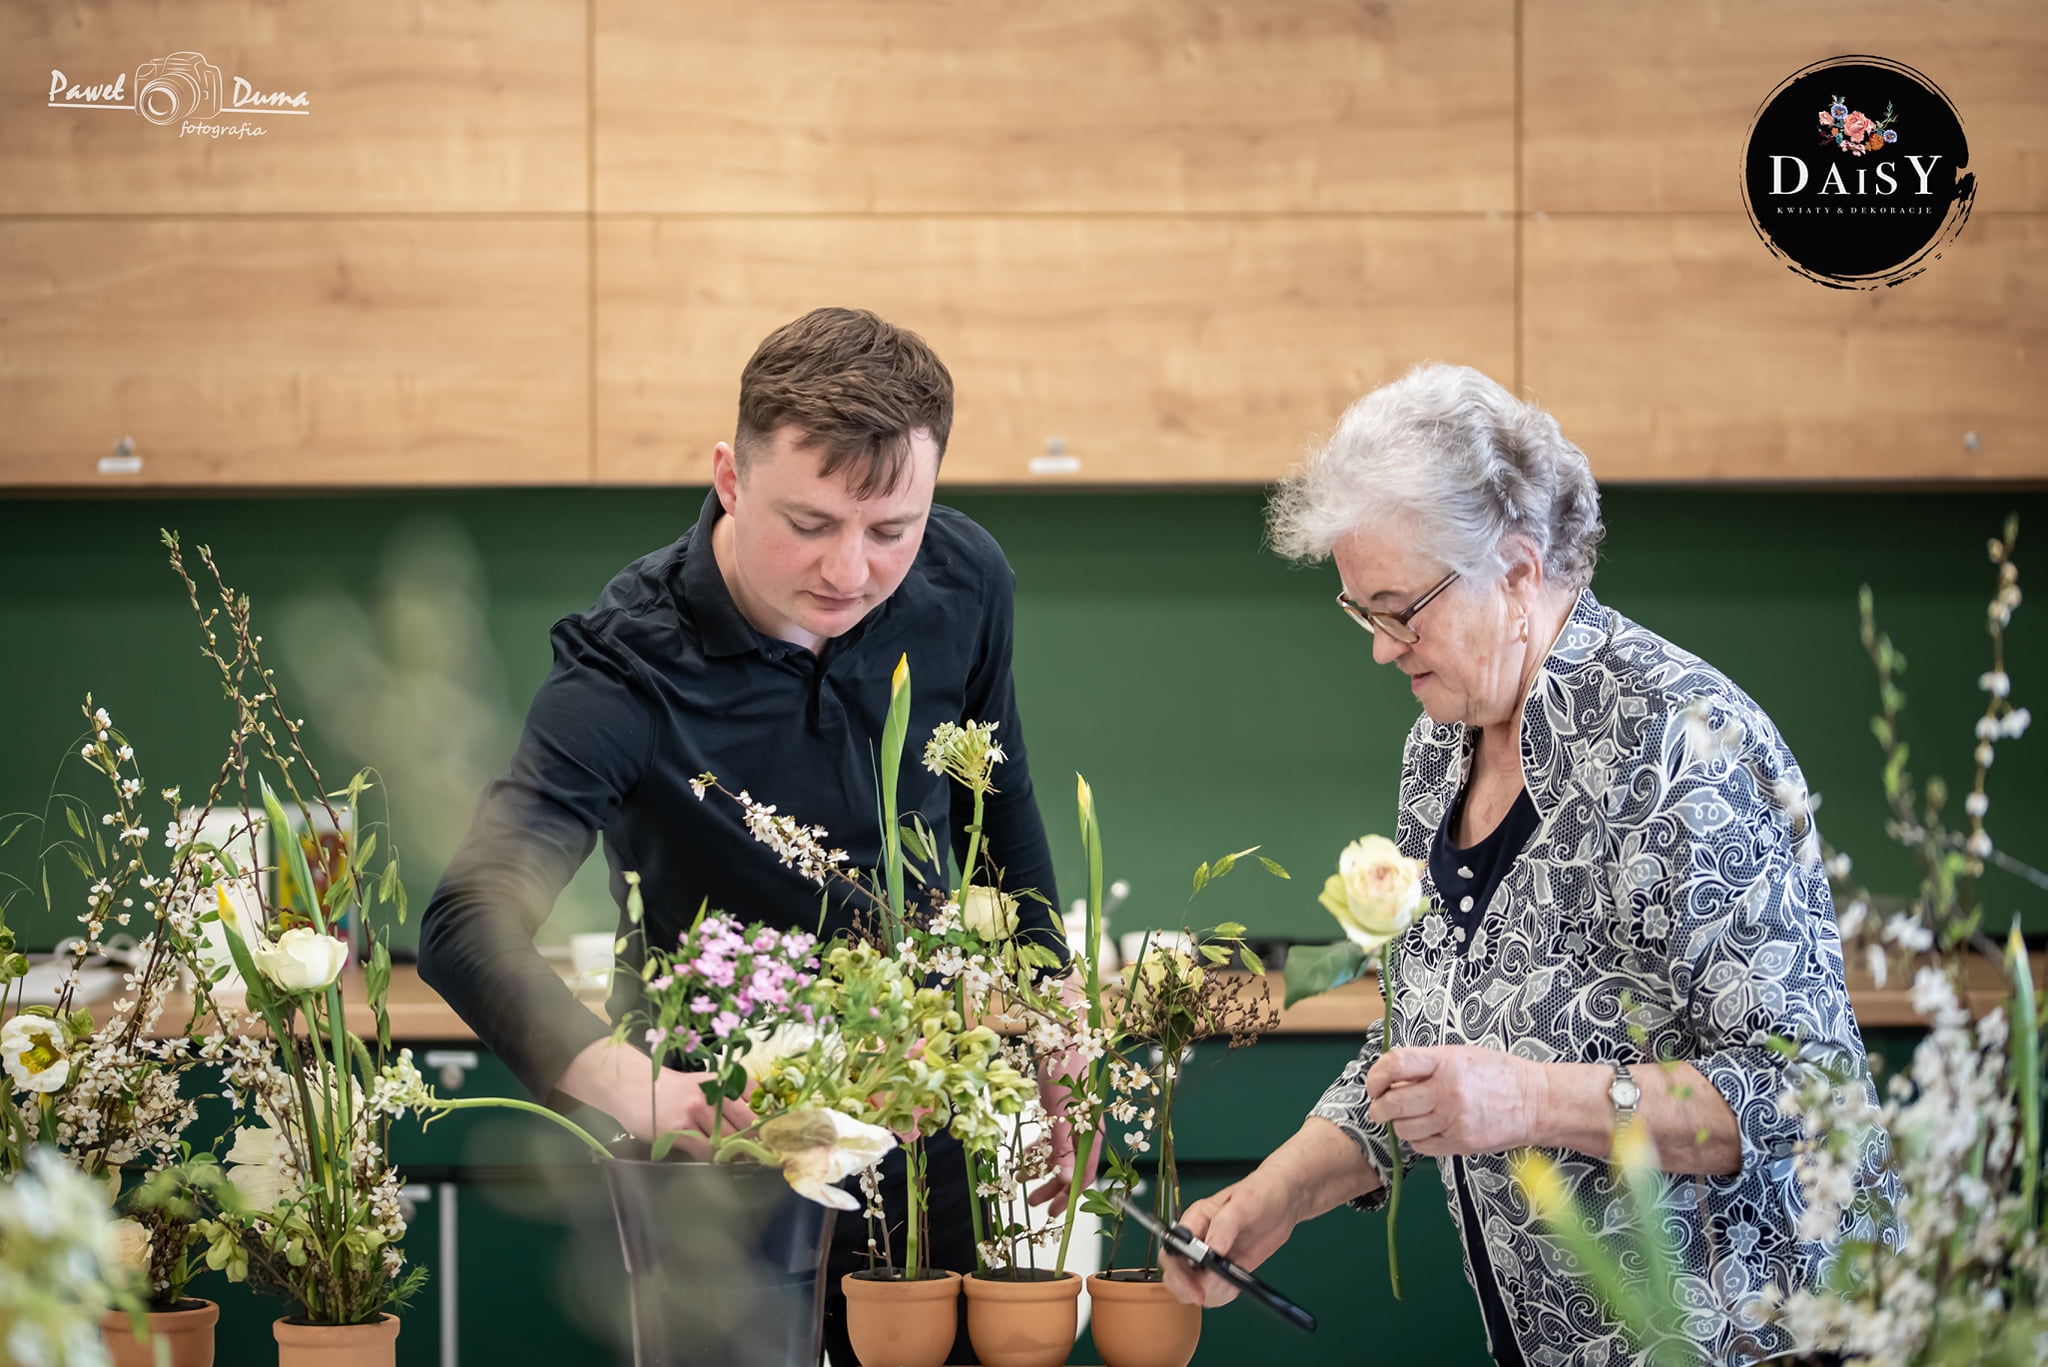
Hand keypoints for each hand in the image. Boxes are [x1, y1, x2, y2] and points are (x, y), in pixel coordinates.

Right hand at [557, 1037, 755, 1156]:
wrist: (636, 1086)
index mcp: (723, 1080)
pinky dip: (715, 1159)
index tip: (780, 1135)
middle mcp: (712, 1094)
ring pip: (728, 1140)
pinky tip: (718, 1161)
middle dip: (759, 1142)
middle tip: (766, 1155)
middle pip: (748, 1124)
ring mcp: (695, 1112)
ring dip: (737, 1154)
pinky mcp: (678, 1130)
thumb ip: (731, 1097)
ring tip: (743, 1161)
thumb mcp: (706, 1083)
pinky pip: (705, 1152)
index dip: (771, 1120)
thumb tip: (760, 1121)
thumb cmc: (674, 1088)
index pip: (758, 1100)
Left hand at [1027, 1065, 1100, 1216]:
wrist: (1063, 1037)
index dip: (1070, 1196)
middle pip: (1070, 1168)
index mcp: (1090, 1135)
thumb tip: (1067, 1181)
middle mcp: (1083, 1132)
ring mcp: (1071, 1122)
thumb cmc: (1066, 1073)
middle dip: (1053, 1188)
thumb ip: (1064, 1149)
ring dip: (1040, 1170)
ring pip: (1057, 1155)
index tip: (1055, 1214)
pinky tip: (1020, 1156)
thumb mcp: (1061, 1114)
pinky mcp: (1058, 1112)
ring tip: (1020, 1181)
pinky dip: (1035, 1149)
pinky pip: (1049, 1139)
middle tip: (1035, 1204)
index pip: (1084, 1175)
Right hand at [1160, 1171, 1298, 1307]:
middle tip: (1209, 1293)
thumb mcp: (1243, 1202)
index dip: (1178, 1272)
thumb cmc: (1260, 1192)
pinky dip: (1221, 1296)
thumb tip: (1212, 1249)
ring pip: (1193, 1288)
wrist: (1283, 1202)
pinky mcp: (1225, 1269)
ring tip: (1229, 1284)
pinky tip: (1234, 1285)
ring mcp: (1210, 1257)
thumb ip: (1225, 1224)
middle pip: (1175, 1273)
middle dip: (1189, 1288)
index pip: (1172, 1249)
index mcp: (1195, 1220)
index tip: (1195, 1287)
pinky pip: (1213, 1292)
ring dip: (1209, 1294)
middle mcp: (1197, 1241)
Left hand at [1364, 1045, 1542, 1156]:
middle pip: (1393, 1103)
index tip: (1374, 1084)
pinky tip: (1427, 1128)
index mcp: (1446, 1062)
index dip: (1376, 1076)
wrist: (1535, 1102)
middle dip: (1379, 1107)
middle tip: (1380, 1106)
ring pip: (1404, 1128)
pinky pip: (1421, 1146)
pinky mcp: (1460, 1144)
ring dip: (1399, 1124)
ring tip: (1409, 1116)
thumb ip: (1426, 1065)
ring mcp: (1454, 1120)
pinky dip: (1417, 1139)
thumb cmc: (1497, 1074)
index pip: (1395, 1064)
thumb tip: (1389, 1076)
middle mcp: (1447, 1091)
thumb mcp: (1460, 1055)